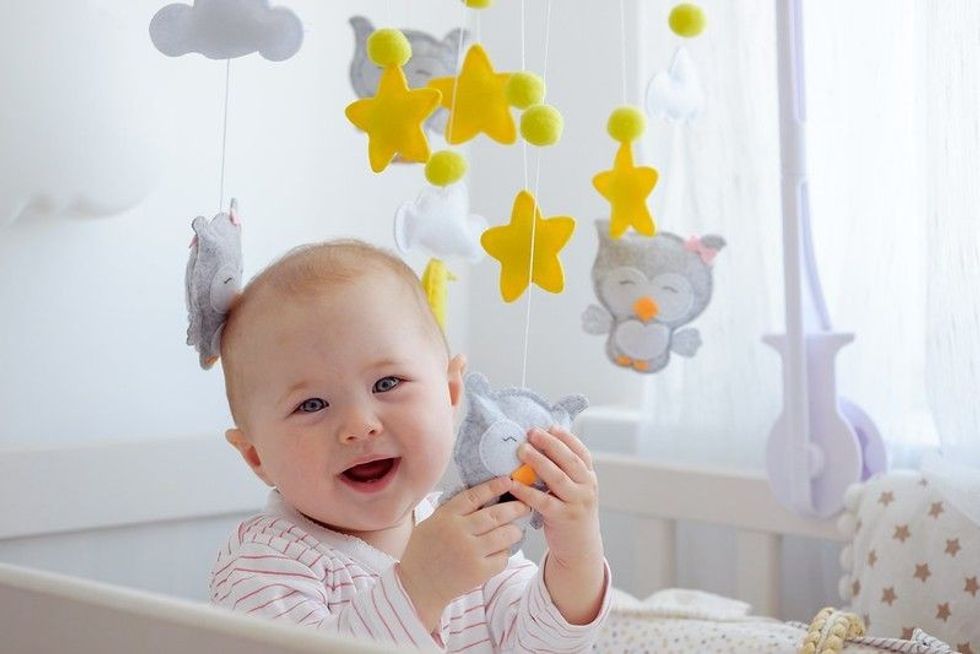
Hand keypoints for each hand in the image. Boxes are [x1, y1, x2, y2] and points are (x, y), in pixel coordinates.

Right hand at [398, 476, 529, 629]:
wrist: (417, 587)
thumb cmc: (425, 551)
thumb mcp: (432, 523)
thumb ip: (454, 511)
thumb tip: (483, 496)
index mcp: (446, 517)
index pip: (475, 496)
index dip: (494, 487)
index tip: (508, 480)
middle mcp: (459, 532)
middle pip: (495, 515)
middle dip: (515, 508)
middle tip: (525, 505)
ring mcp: (469, 552)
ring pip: (504, 535)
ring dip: (514, 531)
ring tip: (516, 530)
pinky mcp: (478, 572)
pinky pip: (502, 557)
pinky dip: (505, 553)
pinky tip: (501, 552)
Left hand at [508, 425, 602, 567]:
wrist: (580, 548)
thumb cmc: (570, 512)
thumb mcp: (574, 490)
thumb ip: (563, 471)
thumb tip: (540, 444)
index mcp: (589, 477)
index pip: (581, 452)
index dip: (567, 438)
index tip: (550, 426)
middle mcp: (587, 487)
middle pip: (570, 461)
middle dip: (550, 444)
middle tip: (531, 432)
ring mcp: (577, 503)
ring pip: (558, 478)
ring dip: (539, 462)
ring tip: (522, 450)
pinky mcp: (564, 518)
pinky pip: (543, 501)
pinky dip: (527, 491)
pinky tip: (514, 483)